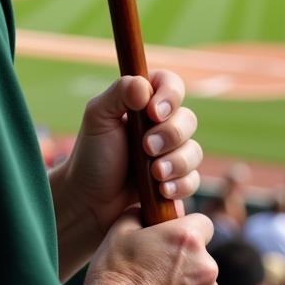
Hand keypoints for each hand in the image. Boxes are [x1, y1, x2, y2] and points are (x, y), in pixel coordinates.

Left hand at [53, 70, 201, 264]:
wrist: (89, 200)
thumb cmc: (91, 154)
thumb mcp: (98, 117)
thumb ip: (119, 93)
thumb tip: (145, 87)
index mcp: (143, 101)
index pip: (171, 84)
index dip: (170, 96)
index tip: (153, 113)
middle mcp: (161, 124)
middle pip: (188, 119)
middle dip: (170, 135)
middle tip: (146, 148)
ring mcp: (170, 152)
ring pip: (194, 151)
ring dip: (176, 162)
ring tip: (154, 174)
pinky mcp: (176, 179)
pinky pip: (193, 179)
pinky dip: (180, 184)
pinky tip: (161, 190)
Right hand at [77, 211, 219, 284]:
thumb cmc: (114, 274)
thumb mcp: (120, 230)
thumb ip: (140, 214)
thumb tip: (144, 210)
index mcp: (187, 238)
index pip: (204, 224)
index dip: (189, 231)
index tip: (174, 241)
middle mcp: (205, 267)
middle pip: (203, 258)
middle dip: (187, 263)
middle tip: (159, 272)